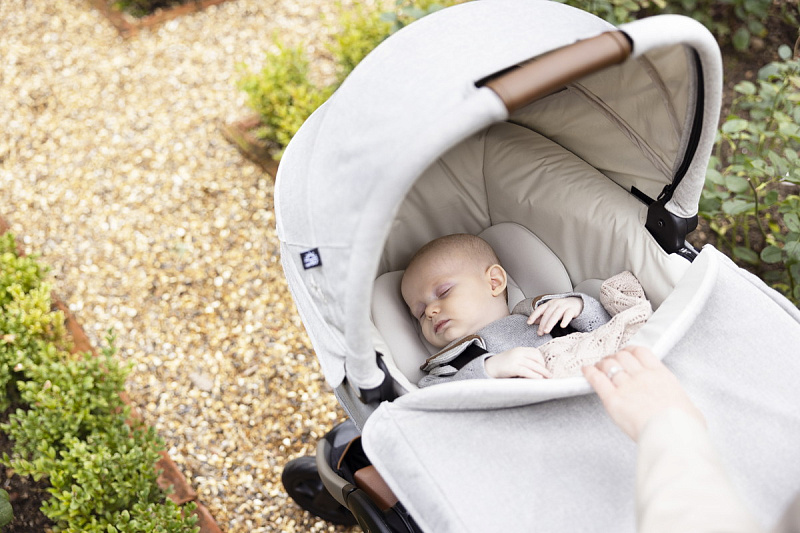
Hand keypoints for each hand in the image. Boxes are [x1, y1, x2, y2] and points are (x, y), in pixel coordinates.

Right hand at [485, 347, 551, 378]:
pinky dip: (534, 376)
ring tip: (547, 379)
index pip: (535, 353)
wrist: (488, 367)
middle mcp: (518, 352)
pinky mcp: (512, 367)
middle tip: (549, 375)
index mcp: (519, 349)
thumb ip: (524, 360)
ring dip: (542, 373)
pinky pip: (527, 371)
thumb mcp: (514, 358)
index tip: (544, 368)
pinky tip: (538, 380)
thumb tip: (538, 369)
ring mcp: (515, 359)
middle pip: (536, 359)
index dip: (542, 361)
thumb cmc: (503, 364)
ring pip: (533, 366)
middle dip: (544, 368)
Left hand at [528, 296, 582, 334]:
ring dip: (550, 323)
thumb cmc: (561, 308)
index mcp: (549, 304)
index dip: (534, 316)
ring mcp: (564, 306)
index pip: (540, 309)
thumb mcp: (551, 310)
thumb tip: (533, 322)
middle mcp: (555, 304)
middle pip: (547, 314)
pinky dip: (565, 320)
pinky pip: (568, 315)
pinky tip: (562, 326)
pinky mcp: (572, 310)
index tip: (529, 323)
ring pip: (556, 315)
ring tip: (546, 331)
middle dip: (542, 324)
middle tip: (539, 333)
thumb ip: (542, 316)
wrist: (576, 302)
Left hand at [582, 346, 705, 440]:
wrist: (672, 436)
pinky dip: (590, 373)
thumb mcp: (689, 409)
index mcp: (661, 375)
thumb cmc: (684, 427)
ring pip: (608, 365)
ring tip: (597, 367)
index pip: (642, 352)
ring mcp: (627, 386)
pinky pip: (597, 379)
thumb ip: (680, 403)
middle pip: (622, 356)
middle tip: (609, 362)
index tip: (626, 353)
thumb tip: (685, 410)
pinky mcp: (613, 399)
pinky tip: (586, 371)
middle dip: (614, 357)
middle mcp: (642, 376)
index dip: (630, 350)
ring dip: (601, 365)